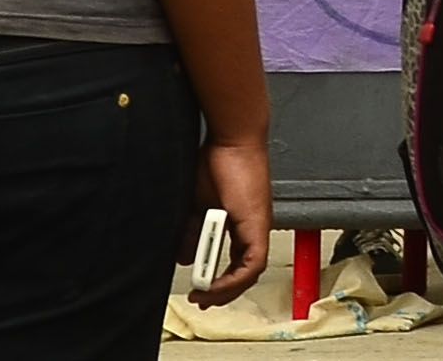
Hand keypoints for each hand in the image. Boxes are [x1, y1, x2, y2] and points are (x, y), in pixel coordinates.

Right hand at [193, 135, 271, 306]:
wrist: (231, 141)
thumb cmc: (216, 165)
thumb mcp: (196, 206)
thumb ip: (191, 232)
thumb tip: (184, 257)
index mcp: (240, 223)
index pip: (235, 261)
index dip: (219, 280)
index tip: (199, 289)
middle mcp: (253, 228)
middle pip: (245, 270)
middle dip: (222, 291)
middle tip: (201, 300)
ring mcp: (258, 226)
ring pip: (250, 270)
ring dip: (227, 288)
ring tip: (205, 295)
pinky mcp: (258, 224)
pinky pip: (253, 261)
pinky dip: (236, 277)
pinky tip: (217, 284)